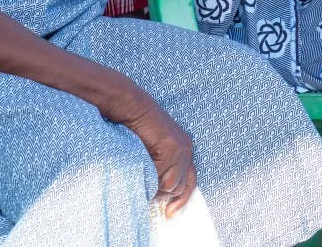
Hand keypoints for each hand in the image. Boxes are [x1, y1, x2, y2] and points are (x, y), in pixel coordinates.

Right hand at [114, 92, 196, 216]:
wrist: (131, 107)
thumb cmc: (136, 129)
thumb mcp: (153, 151)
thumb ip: (161, 167)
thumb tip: (160, 195)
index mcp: (185, 150)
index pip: (190, 182)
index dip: (182, 199)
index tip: (171, 214)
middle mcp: (187, 150)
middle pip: (177, 187)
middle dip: (160, 191)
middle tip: (144, 183)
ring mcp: (181, 149)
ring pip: (168, 186)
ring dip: (152, 185)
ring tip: (141, 171)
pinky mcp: (171, 148)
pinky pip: (159, 177)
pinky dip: (147, 176)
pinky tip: (140, 164)